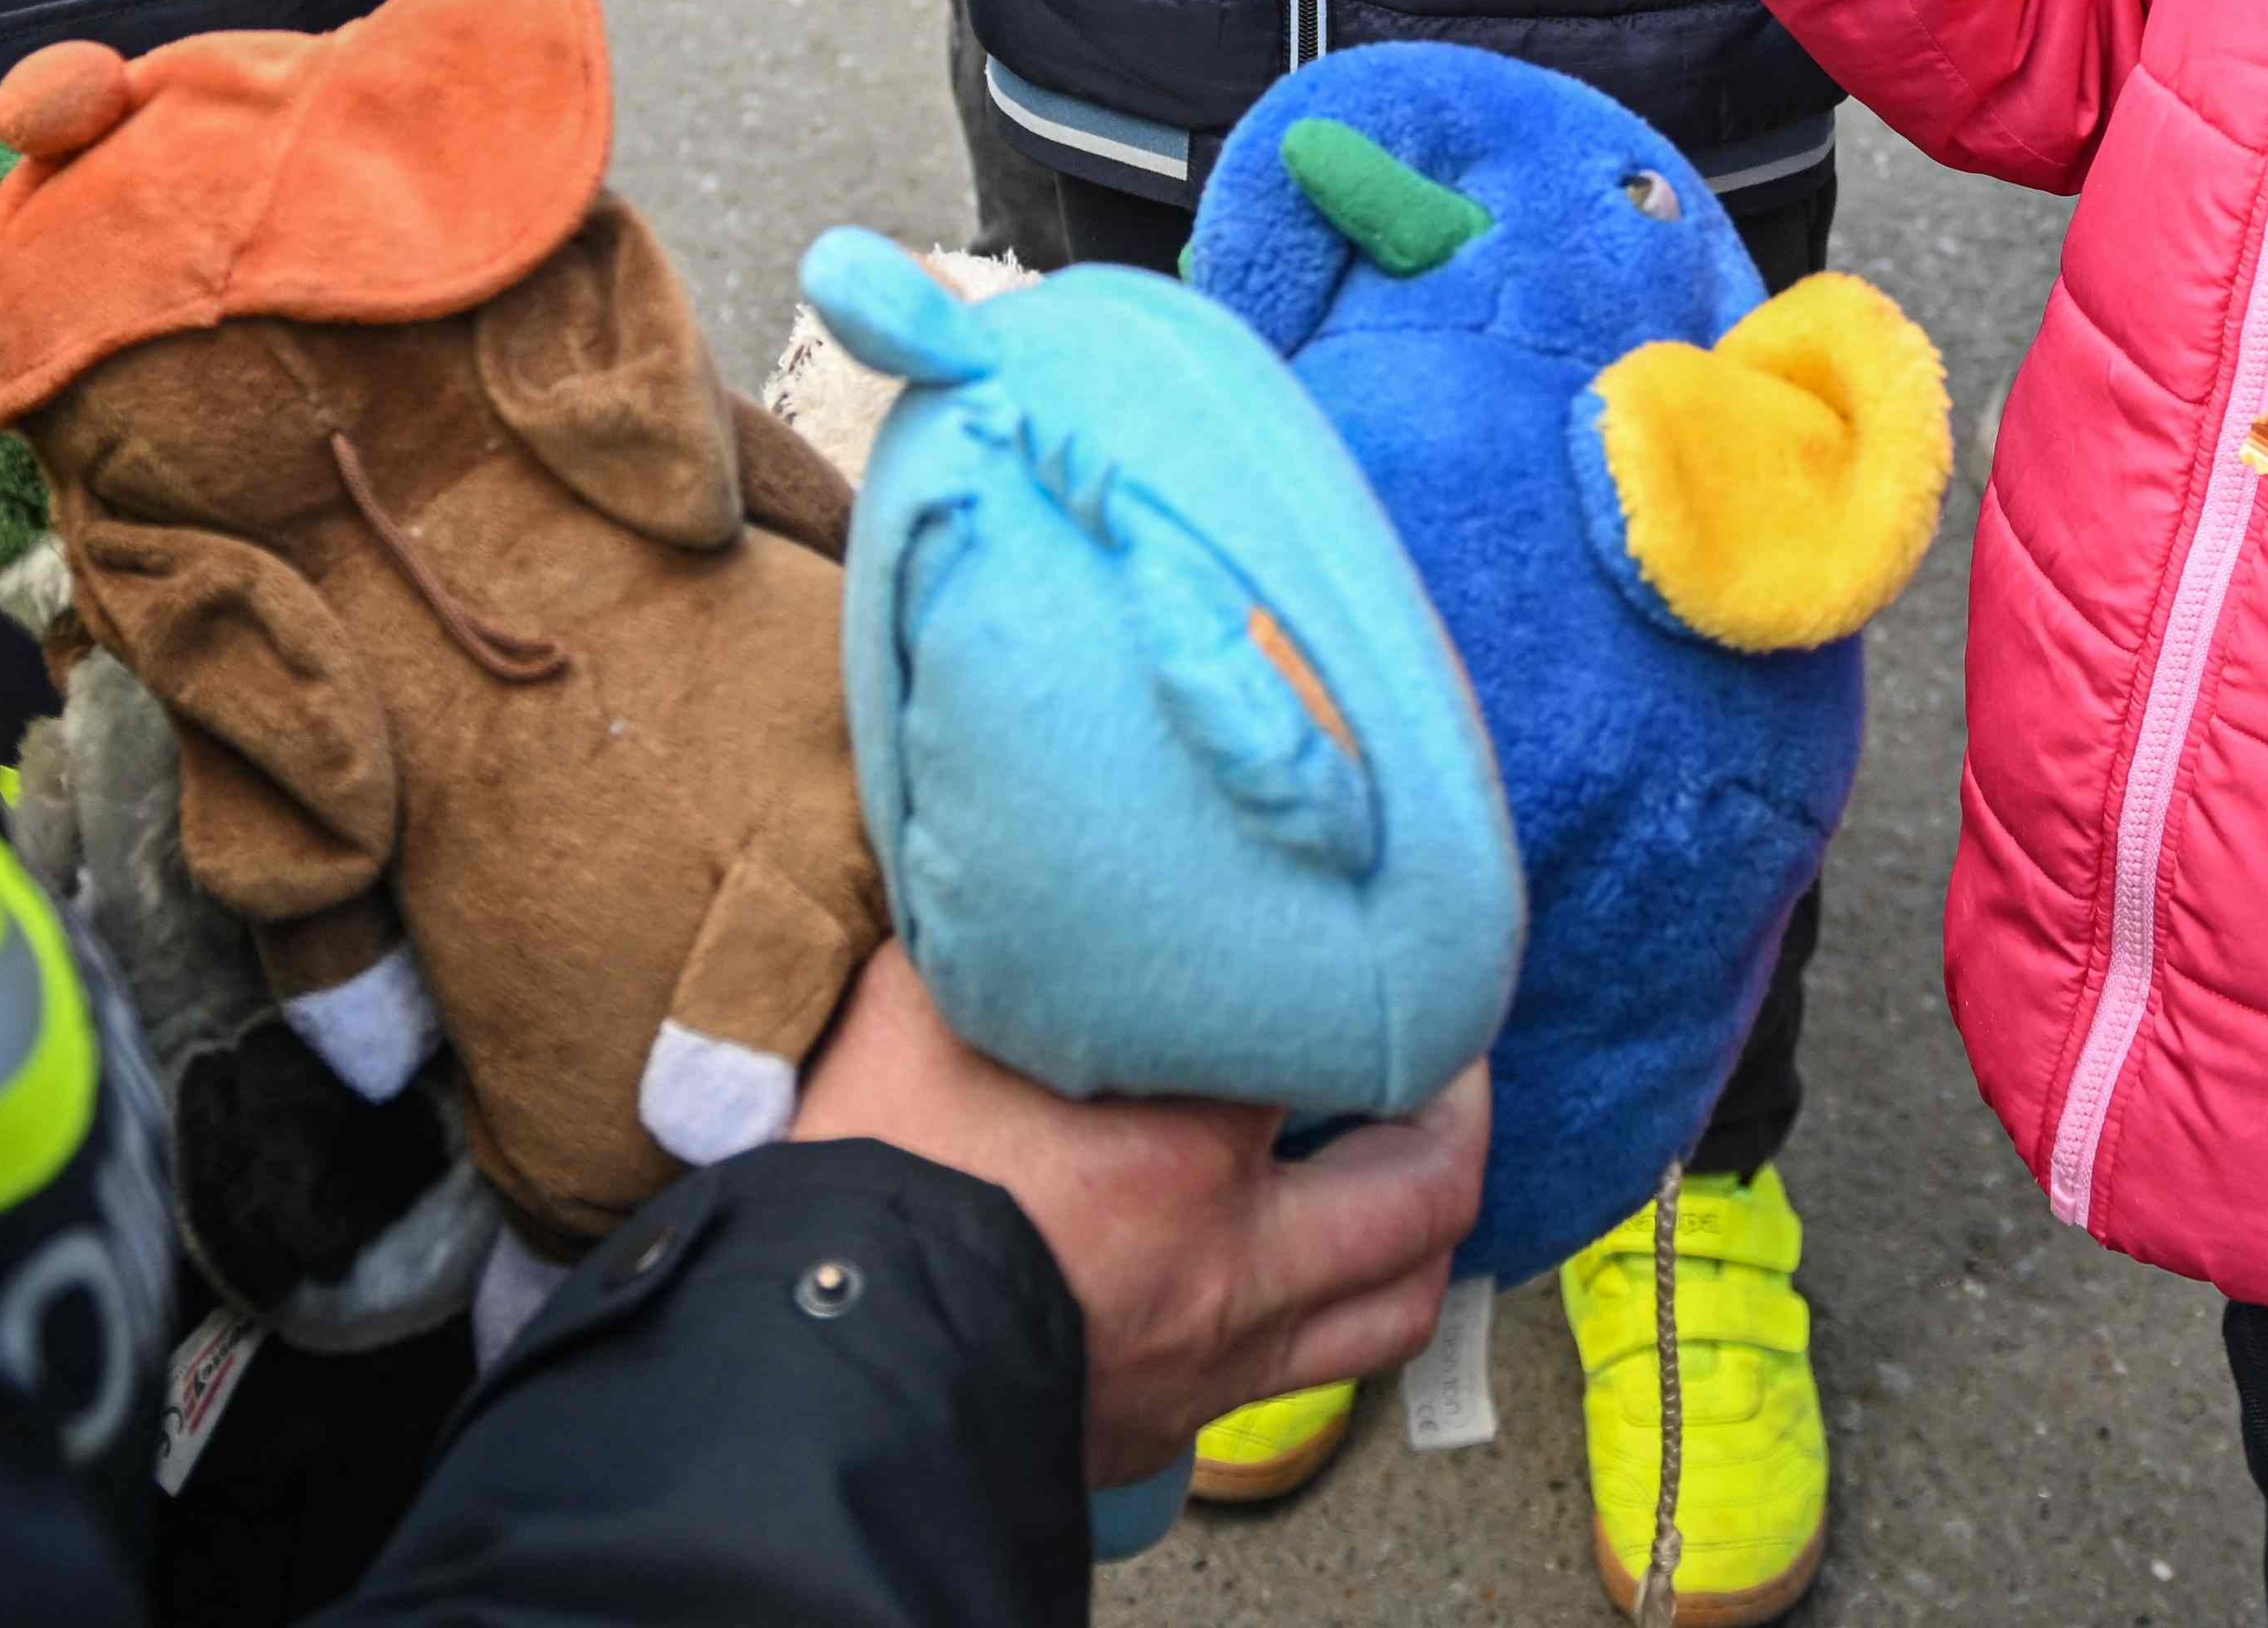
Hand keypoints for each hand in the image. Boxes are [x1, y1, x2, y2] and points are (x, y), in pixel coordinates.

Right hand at [783, 946, 1486, 1486]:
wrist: (810, 1372)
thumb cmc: (862, 1180)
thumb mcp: (924, 1008)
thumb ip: (1010, 928)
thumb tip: (1027, 838)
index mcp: (1188, 1148)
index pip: (1342, 1032)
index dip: (1373, 969)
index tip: (1379, 927)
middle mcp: (1234, 1264)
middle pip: (1425, 1184)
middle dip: (1457, 1108)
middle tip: (1447, 1053)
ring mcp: (1215, 1361)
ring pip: (1395, 1306)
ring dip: (1422, 1232)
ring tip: (1415, 1164)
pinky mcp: (1171, 1430)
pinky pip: (1306, 1381)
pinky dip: (1333, 1316)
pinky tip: (1309, 1267)